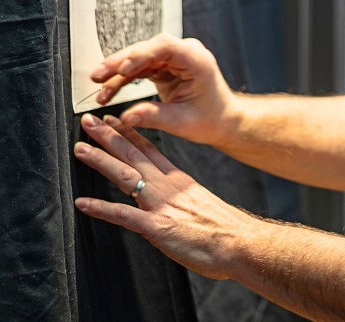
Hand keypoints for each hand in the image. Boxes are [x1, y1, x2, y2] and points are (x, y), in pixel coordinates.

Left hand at [73, 114, 251, 279]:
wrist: (242, 243)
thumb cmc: (228, 230)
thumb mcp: (204, 205)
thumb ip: (185, 200)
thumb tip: (177, 203)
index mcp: (180, 181)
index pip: (151, 151)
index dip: (130, 134)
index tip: (115, 121)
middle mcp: (169, 187)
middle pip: (134, 156)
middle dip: (109, 137)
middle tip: (89, 122)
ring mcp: (162, 205)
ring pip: (126, 176)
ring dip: (101, 161)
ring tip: (80, 149)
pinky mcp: (158, 227)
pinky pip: (124, 215)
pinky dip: (102, 208)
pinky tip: (83, 203)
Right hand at [91, 34, 236, 146]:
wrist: (221, 120)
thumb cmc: (210, 119)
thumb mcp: (182, 122)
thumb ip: (154, 117)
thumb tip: (126, 117)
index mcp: (197, 61)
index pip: (165, 46)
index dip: (142, 54)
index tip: (123, 69)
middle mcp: (185, 54)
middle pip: (148, 49)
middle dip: (120, 62)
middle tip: (98, 76)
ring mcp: (174, 59)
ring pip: (139, 58)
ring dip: (116, 71)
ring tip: (98, 86)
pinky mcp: (164, 67)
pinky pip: (139, 69)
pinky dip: (123, 79)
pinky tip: (107, 91)